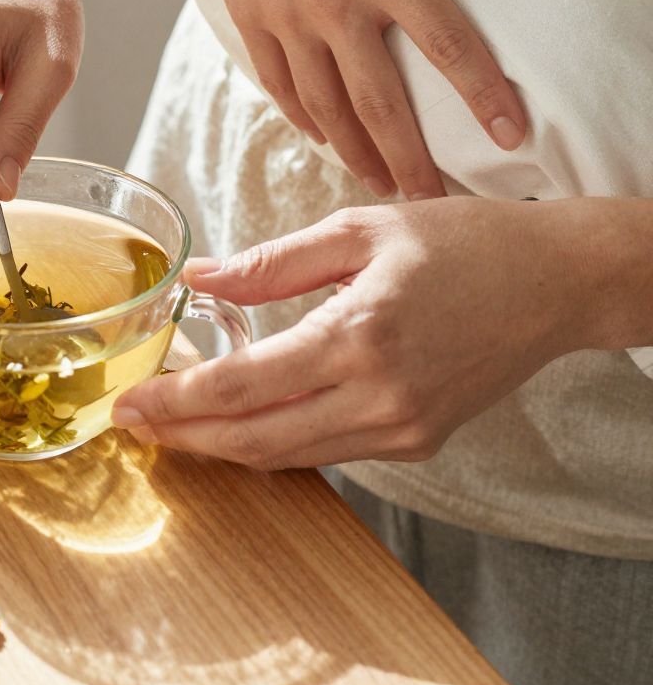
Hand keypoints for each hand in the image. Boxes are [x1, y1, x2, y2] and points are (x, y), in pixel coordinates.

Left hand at [113, 199, 609, 466]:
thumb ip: (273, 263)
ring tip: (174, 423)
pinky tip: (243, 418)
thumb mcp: (361, 229)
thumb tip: (199, 279)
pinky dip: (277, 440)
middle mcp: (379, 396)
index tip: (129, 403)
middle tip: (133, 423)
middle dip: (186, 438)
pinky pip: (327, 450)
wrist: (555, 283)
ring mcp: (401, 429)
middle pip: (256, 440)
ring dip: (225, 445)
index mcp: (360, 334)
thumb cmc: (465, 243)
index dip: (177, 401)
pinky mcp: (416, 442)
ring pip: (289, 455)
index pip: (244, 386)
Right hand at [156, 0, 545, 201]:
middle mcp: (334, 3)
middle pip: (382, 102)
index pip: (447, 44)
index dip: (483, 94)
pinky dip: (306, 120)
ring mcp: (286, 17)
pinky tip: (325, 139)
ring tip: (384, 185)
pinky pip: (281, 85)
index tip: (510, 134)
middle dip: (412, 161)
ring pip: (328, 107)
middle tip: (434, 201)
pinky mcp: (249, 18)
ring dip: (359, 153)